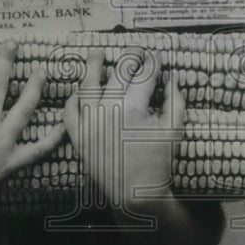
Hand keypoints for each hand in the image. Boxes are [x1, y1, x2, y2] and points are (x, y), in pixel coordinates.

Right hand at [0, 41, 64, 216]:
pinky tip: (64, 126)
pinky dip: (51, 140)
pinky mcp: (11, 163)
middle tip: (13, 44)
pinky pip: (36, 151)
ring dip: (34, 90)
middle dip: (6, 62)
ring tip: (42, 72)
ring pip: (24, 111)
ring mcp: (2, 143)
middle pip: (0, 86)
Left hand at [63, 48, 184, 210]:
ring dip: (92, 67)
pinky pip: (69, 112)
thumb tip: (173, 78)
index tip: (155, 57)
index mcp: (133, 109)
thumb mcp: (173, 130)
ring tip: (96, 55)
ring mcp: (89, 123)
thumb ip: (176, 101)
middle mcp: (108, 111)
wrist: (135, 192)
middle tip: (135, 53)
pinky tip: (78, 90)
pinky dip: (72, 99)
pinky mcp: (78, 136)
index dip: (152, 64)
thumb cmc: (157, 161)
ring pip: (87, 86)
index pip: (144, 77)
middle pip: (117, 75)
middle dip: (129, 59)